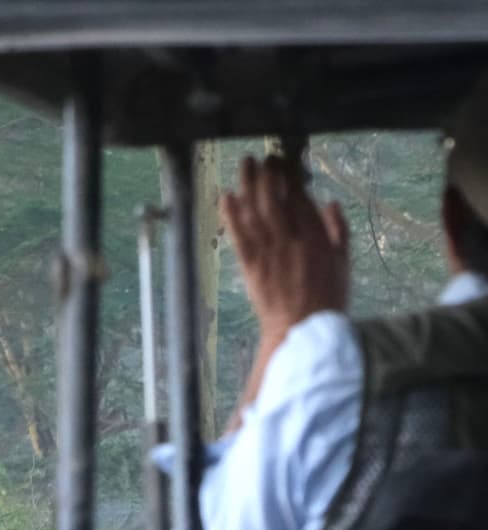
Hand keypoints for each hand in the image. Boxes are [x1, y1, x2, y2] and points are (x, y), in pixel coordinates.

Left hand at [222, 154, 349, 347]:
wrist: (302, 329)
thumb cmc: (326, 298)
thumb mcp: (344, 262)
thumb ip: (338, 231)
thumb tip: (330, 202)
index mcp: (318, 238)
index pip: (302, 200)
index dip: (291, 178)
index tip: (283, 163)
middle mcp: (294, 241)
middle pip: (277, 200)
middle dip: (268, 175)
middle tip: (261, 158)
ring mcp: (271, 253)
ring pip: (257, 213)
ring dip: (248, 186)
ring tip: (244, 165)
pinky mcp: (252, 267)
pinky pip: (240, 236)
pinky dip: (232, 215)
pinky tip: (226, 197)